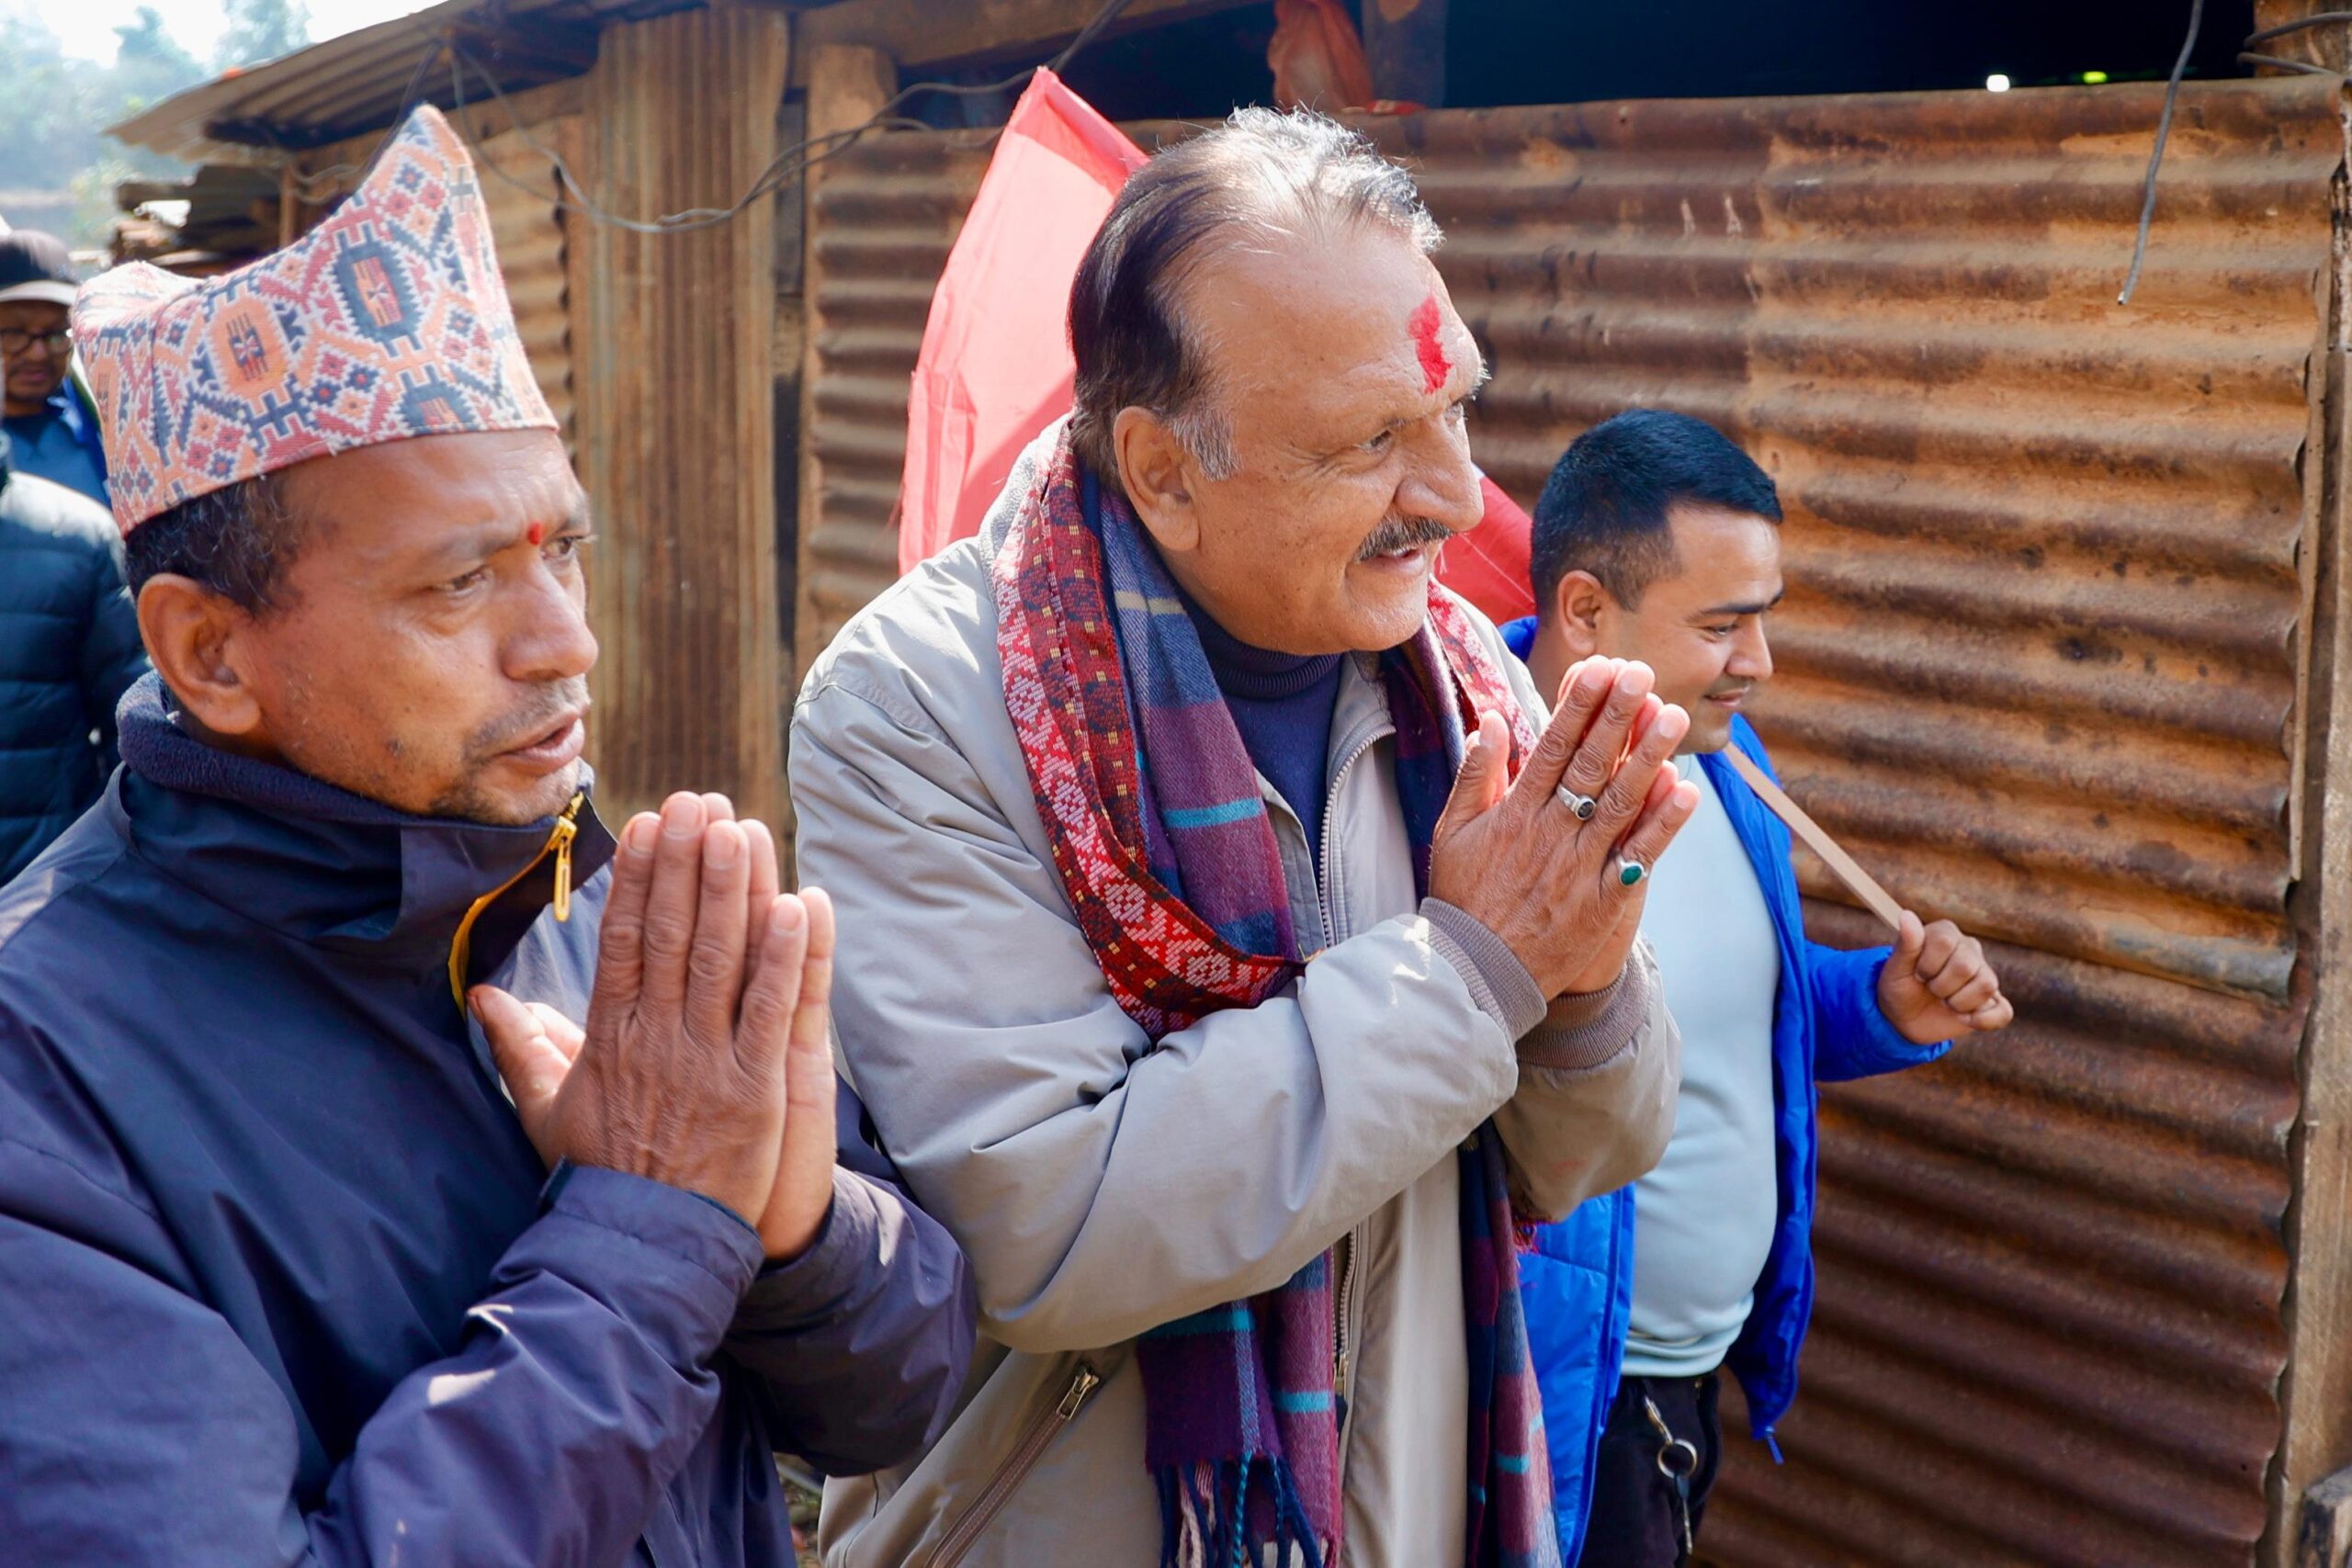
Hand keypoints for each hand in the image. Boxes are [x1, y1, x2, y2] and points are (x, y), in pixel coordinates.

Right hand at [473, 791, 821, 1254]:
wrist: (643, 1248)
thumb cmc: (599, 1177)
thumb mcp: (546, 1111)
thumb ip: (521, 1048)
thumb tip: (485, 998)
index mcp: (610, 1038)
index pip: (624, 941)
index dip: (638, 879)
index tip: (650, 827)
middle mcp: (657, 1039)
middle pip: (671, 934)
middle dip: (685, 863)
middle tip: (697, 801)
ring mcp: (708, 1061)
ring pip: (720, 959)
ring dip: (731, 889)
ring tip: (739, 828)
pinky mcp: (755, 1089)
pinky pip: (770, 1010)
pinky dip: (782, 957)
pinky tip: (794, 906)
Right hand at [1429, 658, 1701, 998]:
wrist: (1476, 972)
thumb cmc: (1464, 899)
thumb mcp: (1453, 832)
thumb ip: (1477, 776)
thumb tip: (1494, 721)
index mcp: (1515, 813)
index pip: (1552, 747)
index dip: (1578, 705)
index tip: (1599, 668)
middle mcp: (1550, 833)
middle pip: (1591, 764)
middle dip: (1617, 715)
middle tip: (1643, 672)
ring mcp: (1579, 867)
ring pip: (1620, 803)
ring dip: (1649, 758)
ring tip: (1673, 715)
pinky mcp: (1602, 902)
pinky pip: (1638, 856)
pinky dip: (1662, 825)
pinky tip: (1686, 791)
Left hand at [1877, 911, 2012, 1042]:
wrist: (1904, 1017)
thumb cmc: (1900, 986)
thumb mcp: (1896, 967)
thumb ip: (1906, 943)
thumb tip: (1906, 915)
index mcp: (1946, 933)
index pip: (1944, 942)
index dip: (1927, 965)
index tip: (1917, 973)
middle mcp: (1970, 949)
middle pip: (1965, 966)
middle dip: (1940, 986)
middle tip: (1930, 988)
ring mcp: (1984, 974)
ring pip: (1986, 986)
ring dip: (1957, 1003)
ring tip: (1945, 1000)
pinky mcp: (1993, 1002)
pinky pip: (2003, 1011)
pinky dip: (1981, 1020)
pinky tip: (1962, 1017)